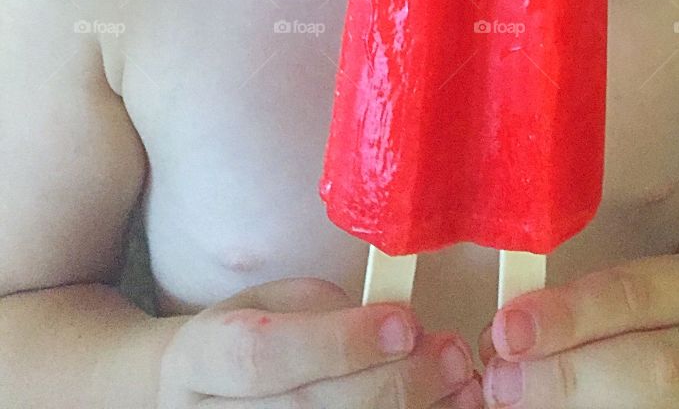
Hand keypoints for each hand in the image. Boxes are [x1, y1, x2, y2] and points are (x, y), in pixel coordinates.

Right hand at [156, 275, 481, 407]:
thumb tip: (396, 327)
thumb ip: (321, 311)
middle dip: (391, 385)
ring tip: (459, 389)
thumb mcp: (269, 302)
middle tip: (450, 355)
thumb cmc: (250, 337)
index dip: (337, 343)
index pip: (262, 355)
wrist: (196, 398)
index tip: (404, 322)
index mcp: (200, 357)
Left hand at [476, 252, 678, 406]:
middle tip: (503, 383)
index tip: (506, 330)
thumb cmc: (663, 320)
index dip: (570, 315)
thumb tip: (503, 335)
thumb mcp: (639, 295)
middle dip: (569, 377)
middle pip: (658, 369)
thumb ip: (581, 307)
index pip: (639, 295)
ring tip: (519, 403)